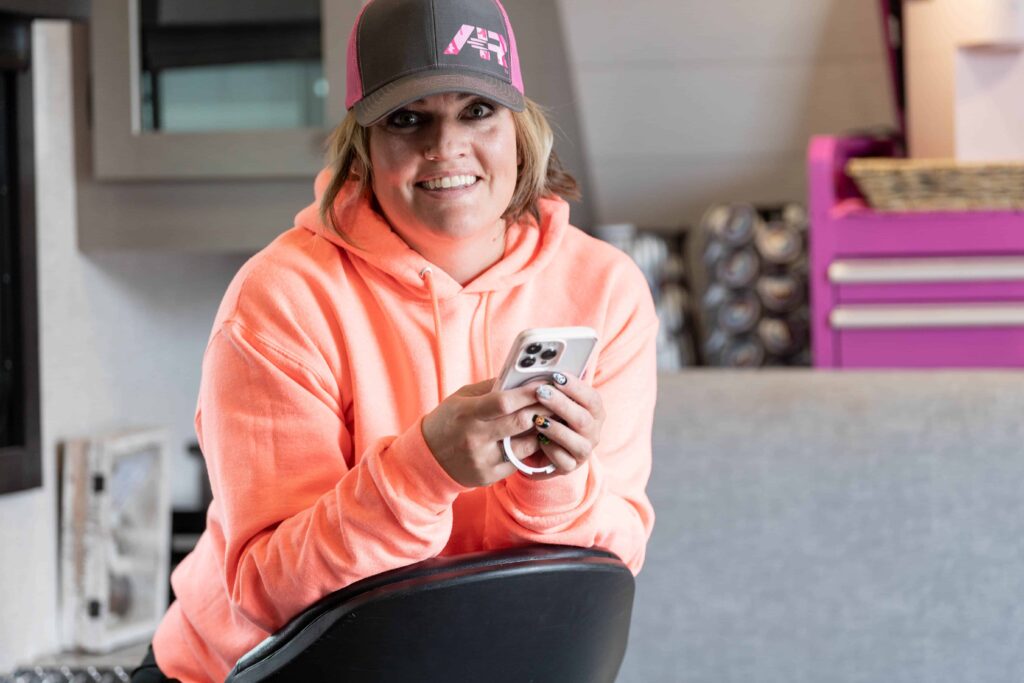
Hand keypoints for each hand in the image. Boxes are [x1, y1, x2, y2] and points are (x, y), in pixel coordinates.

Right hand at [421, 379, 548, 487]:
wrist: (427, 459)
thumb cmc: (448, 421)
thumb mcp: (462, 398)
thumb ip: (491, 388)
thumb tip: (521, 378)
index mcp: (466, 414)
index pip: (503, 401)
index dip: (527, 393)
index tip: (545, 384)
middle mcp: (474, 438)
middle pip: (520, 422)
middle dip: (542, 409)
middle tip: (556, 400)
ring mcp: (482, 460)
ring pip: (525, 444)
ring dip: (541, 430)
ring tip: (550, 418)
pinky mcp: (488, 476)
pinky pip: (519, 461)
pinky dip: (530, 448)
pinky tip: (537, 437)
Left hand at [527, 373, 604, 475]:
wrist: (544, 447)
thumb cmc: (551, 415)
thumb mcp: (556, 399)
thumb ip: (557, 386)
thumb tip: (548, 366)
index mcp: (595, 411)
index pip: (592, 398)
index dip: (576, 387)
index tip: (557, 376)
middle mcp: (593, 431)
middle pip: (583, 419)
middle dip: (561, 405)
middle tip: (541, 393)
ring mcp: (583, 450)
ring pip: (578, 443)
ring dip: (556, 430)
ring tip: (537, 420)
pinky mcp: (571, 466)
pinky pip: (563, 460)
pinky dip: (550, 450)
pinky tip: (538, 441)